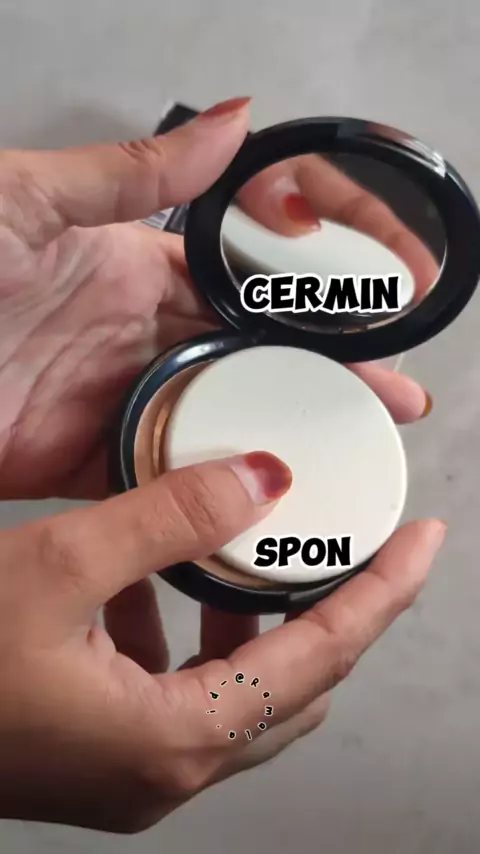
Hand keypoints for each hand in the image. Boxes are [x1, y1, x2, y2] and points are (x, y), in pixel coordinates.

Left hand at [0, 98, 430, 501]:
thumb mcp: (27, 198)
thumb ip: (131, 172)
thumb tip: (230, 125)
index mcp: (127, 271)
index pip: (239, 296)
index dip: (302, 320)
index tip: (363, 341)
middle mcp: (127, 340)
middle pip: (239, 370)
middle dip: (310, 392)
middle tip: (378, 417)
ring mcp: (105, 404)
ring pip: (206, 432)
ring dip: (266, 450)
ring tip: (334, 470)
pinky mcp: (72, 464)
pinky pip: (151, 486)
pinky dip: (197, 500)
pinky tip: (248, 511)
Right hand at [0, 449, 445, 832]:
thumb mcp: (57, 566)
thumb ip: (167, 519)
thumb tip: (263, 479)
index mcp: (174, 737)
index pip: (325, 657)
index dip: (383, 592)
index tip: (425, 541)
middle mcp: (168, 769)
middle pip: (299, 684)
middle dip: (334, 610)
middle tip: (351, 543)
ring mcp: (138, 772)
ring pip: (247, 695)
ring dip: (260, 627)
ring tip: (257, 559)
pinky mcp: (107, 756)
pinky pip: (189, 697)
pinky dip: (199, 644)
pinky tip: (163, 596)